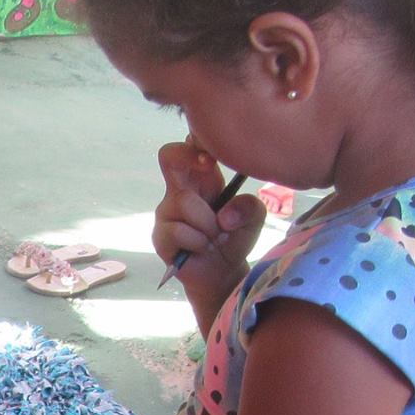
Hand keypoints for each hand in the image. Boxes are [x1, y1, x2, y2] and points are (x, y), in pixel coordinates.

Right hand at [156, 141, 265, 296]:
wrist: (223, 274)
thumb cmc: (235, 238)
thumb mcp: (254, 218)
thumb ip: (249, 206)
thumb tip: (224, 215)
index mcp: (203, 179)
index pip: (190, 146)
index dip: (199, 140)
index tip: (214, 155)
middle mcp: (180, 189)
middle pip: (168, 155)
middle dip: (188, 158)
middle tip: (207, 170)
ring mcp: (166, 211)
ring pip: (184, 201)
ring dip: (207, 223)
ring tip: (216, 237)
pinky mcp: (160, 235)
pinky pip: (178, 230)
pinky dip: (198, 241)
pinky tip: (203, 249)